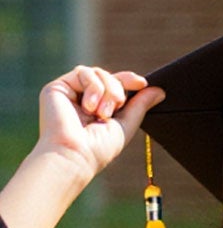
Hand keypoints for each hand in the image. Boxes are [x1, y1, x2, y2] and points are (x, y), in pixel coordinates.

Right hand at [33, 67, 159, 186]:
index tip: (142, 83)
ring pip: (97, 72)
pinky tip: (89, 107)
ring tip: (102, 113)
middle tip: (116, 108)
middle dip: (118, 89)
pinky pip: (83, 72)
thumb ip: (140, 106)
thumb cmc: (99, 148)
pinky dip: (93, 87)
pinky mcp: (57, 87)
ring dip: (107, 90)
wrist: (75, 154)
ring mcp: (70, 92)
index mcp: (98, 108)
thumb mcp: (126, 125)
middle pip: (108, 76)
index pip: (115, 85)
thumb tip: (159, 90)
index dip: (128, 80)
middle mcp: (83, 99)